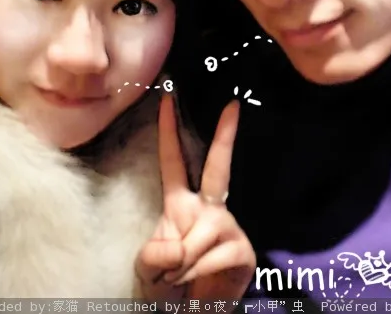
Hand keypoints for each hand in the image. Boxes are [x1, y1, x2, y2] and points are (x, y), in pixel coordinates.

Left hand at [135, 95, 255, 301]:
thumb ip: (154, 255)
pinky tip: (199, 282)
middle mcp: (208, 208)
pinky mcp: (242, 248)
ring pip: (197, 237)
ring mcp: (227, 226)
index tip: (167, 98)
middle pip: (216, 167)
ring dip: (180, 265)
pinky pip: (210, 257)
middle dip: (225, 135)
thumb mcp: (148, 268)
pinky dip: (195, 275)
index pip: (173, 161)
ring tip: (179, 279)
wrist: (193, 310)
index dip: (168, 130)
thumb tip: (179, 247)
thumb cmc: (168, 284)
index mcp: (181, 203)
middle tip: (233, 105)